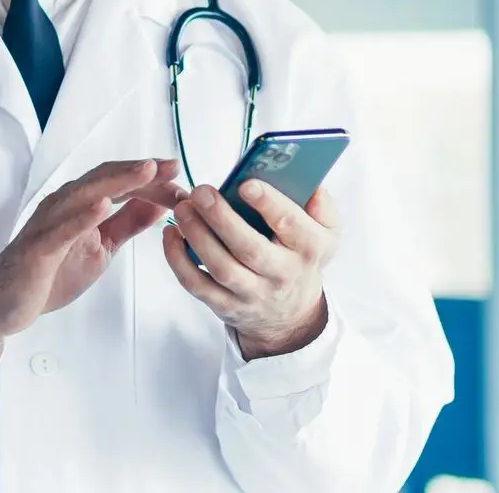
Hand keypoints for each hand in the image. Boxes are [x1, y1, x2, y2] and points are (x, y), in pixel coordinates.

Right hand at [0, 159, 186, 365]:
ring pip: (85, 194)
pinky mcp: (38, 248)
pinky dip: (82, 216)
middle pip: (105, 179)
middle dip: (140, 172)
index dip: (149, 177)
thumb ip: (125, 224)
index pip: (118, 182)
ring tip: (146, 171)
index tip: (179, 174)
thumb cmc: (49, 274)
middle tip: (172, 167)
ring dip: (117, 181)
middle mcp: (63, 205)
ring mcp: (49, 223)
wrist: (3, 304)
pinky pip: (61, 229)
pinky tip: (102, 206)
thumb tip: (158, 206)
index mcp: (79, 204)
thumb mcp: (99, 246)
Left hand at [162, 181, 339, 359]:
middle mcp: (281, 274)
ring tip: (183, 208)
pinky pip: (197, 285)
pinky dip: (178, 260)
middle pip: (249, 248)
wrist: (289, 314)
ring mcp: (252, 294)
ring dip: (197, 235)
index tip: (246, 183)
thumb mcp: (327, 233)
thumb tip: (311, 185)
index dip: (268, 203)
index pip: (290, 224)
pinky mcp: (225, 306)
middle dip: (222, 218)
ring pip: (221, 267)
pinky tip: (171, 234)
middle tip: (201, 192)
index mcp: (308, 248)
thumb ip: (323, 206)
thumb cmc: (301, 258)